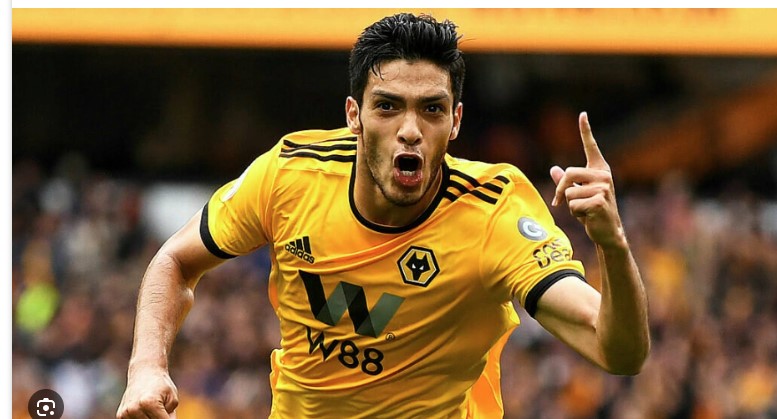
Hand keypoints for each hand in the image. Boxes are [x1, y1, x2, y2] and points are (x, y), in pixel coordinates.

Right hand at [116, 367, 178, 418]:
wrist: (144, 372)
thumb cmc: (161, 386)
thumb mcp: (172, 399)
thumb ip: (170, 416)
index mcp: (149, 403)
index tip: (169, 416)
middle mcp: (134, 409)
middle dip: (159, 418)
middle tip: (161, 410)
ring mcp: (126, 413)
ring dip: (149, 418)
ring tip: (153, 409)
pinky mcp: (120, 416)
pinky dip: (141, 418)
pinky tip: (144, 411)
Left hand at [550, 112, 624, 247]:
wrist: (608, 232)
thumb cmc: (591, 212)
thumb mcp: (577, 195)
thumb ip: (565, 182)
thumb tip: (553, 169)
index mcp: (599, 170)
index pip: (591, 147)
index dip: (586, 130)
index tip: (582, 114)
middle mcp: (603, 175)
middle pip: (568, 174)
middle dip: (560, 191)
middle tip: (561, 203)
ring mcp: (603, 187)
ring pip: (568, 192)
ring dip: (570, 205)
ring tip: (584, 210)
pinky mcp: (600, 200)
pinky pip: (572, 204)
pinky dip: (575, 214)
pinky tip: (588, 216)